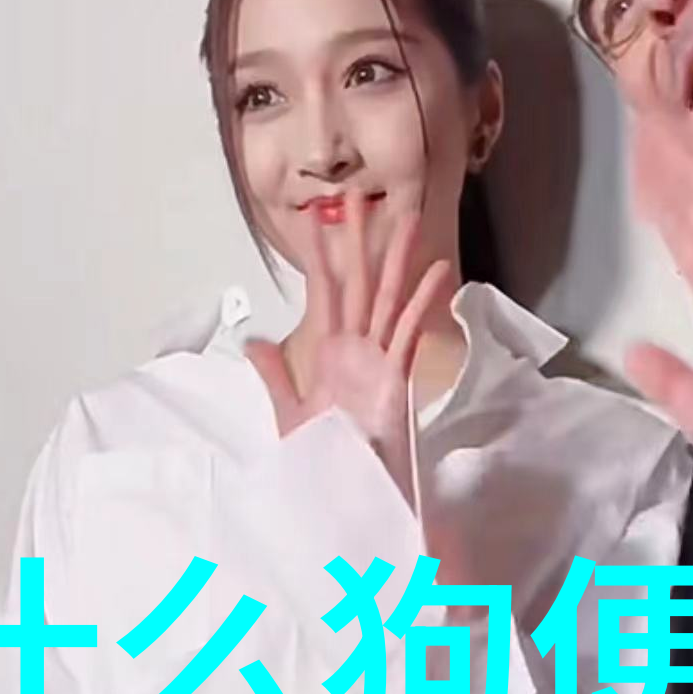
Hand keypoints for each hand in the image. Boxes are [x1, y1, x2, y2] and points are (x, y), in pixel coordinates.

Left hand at [246, 191, 451, 493]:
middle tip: (359, 196)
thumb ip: (276, 375)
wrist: (345, 497)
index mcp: (330, 352)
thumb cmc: (323, 461)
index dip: (320, 255)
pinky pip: (409, 332)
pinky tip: (438, 272)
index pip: (324, 292)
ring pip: (388, 298)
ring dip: (398, 259)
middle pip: (359, 282)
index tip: (314, 217)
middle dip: (360, 240)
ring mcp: (379, 360)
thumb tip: (254, 342)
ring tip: (409, 218)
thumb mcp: (289, 413)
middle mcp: (356, 348)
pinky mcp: (395, 377)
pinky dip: (422, 302)